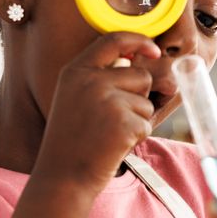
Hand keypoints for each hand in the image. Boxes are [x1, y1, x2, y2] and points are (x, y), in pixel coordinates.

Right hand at [31, 32, 160, 192]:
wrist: (63, 177)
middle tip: (111, 120)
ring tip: (109, 134)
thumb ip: (99, 77)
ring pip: (146, 102)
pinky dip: (136, 137)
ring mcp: (108, 101)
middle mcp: (91, 81)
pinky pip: (146, 124)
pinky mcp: (123, 123)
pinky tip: (114, 146)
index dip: (138, 41)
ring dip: (136, 120)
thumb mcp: (73, 98)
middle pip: (140, 75)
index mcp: (76, 71)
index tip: (154, 49)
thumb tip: (138, 61)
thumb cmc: (71, 140)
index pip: (113, 40)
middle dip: (137, 97)